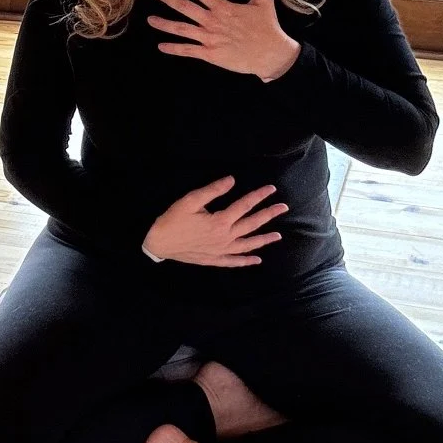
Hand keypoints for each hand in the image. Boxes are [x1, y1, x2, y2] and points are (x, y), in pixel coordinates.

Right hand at [143, 177, 287, 266]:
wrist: (159, 243)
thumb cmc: (173, 219)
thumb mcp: (190, 200)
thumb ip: (213, 190)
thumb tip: (232, 180)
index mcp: (220, 221)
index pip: (245, 205)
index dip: (259, 196)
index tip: (271, 189)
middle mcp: (225, 237)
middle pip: (252, 224)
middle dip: (269, 215)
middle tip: (283, 208)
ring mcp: (221, 250)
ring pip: (247, 244)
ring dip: (263, 239)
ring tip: (278, 235)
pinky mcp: (215, 259)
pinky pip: (234, 261)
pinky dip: (246, 261)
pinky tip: (257, 260)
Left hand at [148, 0, 300, 80]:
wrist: (271, 54)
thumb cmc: (268, 28)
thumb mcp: (263, 1)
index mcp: (223, 7)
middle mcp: (212, 21)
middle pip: (185, 7)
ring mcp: (209, 38)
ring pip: (182, 29)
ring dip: (165, 24)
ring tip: (150, 19)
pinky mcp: (210, 54)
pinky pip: (188, 51)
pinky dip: (174, 49)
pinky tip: (161, 46)